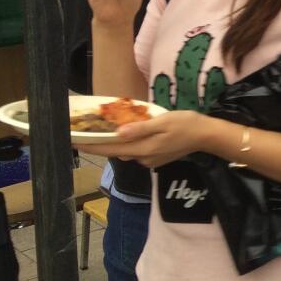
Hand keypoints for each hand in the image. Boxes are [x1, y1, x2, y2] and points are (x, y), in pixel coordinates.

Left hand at [80, 110, 210, 167]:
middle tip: (84, 134)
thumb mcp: (165, 121)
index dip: (91, 146)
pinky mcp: (156, 157)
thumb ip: (141, 128)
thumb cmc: (187, 124)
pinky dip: (129, 144)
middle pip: (115, 152)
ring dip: (114, 144)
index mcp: (144, 147)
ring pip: (126, 151)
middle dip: (99, 145)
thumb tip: (118, 133)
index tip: (73, 142)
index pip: (110, 149)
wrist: (207, 136)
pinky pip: (136, 151)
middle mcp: (143, 157)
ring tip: (103, 132)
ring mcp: (149, 159)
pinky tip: (129, 134)